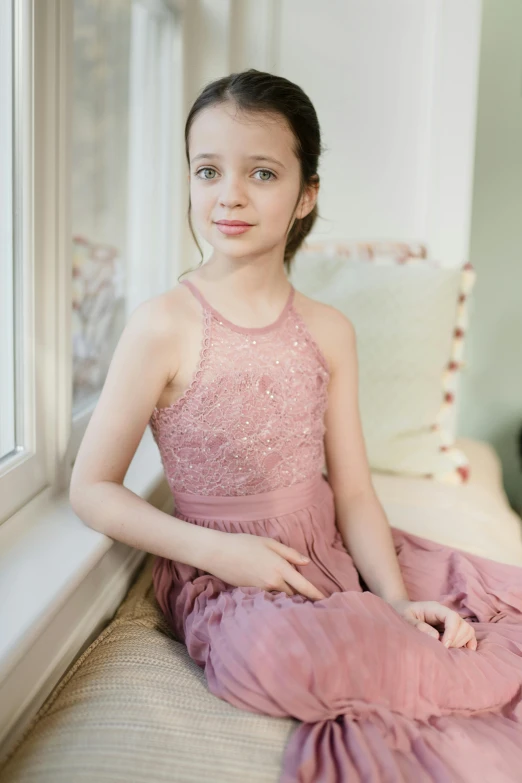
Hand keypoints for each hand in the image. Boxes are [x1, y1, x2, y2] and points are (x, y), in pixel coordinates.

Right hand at [205, 532, 326, 601]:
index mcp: (280, 568)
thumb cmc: (243, 543)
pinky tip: (275, 594)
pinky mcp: (252, 593)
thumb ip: (289, 553)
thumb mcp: (268, 543)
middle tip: (311, 598)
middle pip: (293, 594)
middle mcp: (272, 582)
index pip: (303, 586)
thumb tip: (306, 563)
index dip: (315, 594)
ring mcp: (261, 589)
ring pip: (281, 597)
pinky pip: (268, 597)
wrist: (218, 553)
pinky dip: (274, 596)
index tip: (325, 601)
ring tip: (296, 598)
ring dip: (288, 597)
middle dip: (302, 597)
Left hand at [386, 599, 476, 649]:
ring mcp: (450, 621)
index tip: (444, 646)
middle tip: (443, 649)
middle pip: (463, 625)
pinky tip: (465, 652)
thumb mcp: (405, 618)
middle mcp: (446, 613)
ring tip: (448, 650)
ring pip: (467, 630)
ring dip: (462, 642)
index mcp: (435, 608)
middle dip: (456, 640)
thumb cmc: (402, 613)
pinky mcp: (452, 629)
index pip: (452, 617)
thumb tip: (436, 637)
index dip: (452, 632)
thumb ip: (418, 626)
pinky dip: (469, 643)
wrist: (401, 610)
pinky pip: (468, 634)